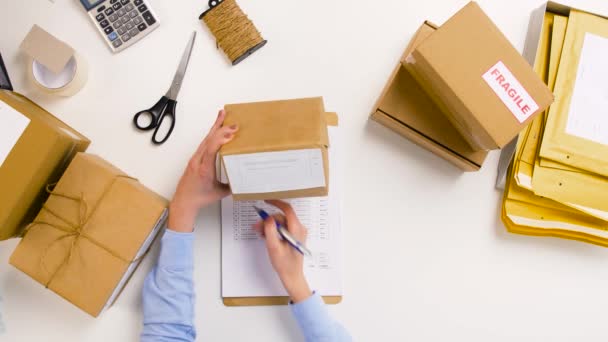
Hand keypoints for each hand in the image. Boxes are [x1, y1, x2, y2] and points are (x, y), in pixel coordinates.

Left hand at [168, 110, 237, 231]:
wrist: (184, 201)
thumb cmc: (198, 198)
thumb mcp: (220, 192)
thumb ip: (232, 185)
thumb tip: (244, 178)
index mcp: (204, 169)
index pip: (212, 149)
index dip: (221, 139)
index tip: (231, 132)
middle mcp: (198, 161)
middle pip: (208, 139)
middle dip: (220, 127)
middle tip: (229, 117)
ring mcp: (195, 158)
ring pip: (206, 139)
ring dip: (215, 127)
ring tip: (221, 116)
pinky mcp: (194, 158)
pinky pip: (204, 143)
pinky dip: (211, 134)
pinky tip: (215, 130)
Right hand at [253, 200, 311, 302]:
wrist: (292, 276)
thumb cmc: (284, 264)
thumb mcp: (273, 246)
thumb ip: (269, 230)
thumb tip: (267, 217)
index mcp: (296, 229)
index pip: (287, 209)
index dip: (276, 203)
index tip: (266, 201)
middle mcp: (299, 229)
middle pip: (282, 217)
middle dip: (268, 220)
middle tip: (257, 227)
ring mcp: (298, 232)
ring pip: (281, 223)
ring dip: (270, 226)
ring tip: (260, 234)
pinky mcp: (294, 236)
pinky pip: (283, 228)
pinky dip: (274, 230)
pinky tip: (266, 236)